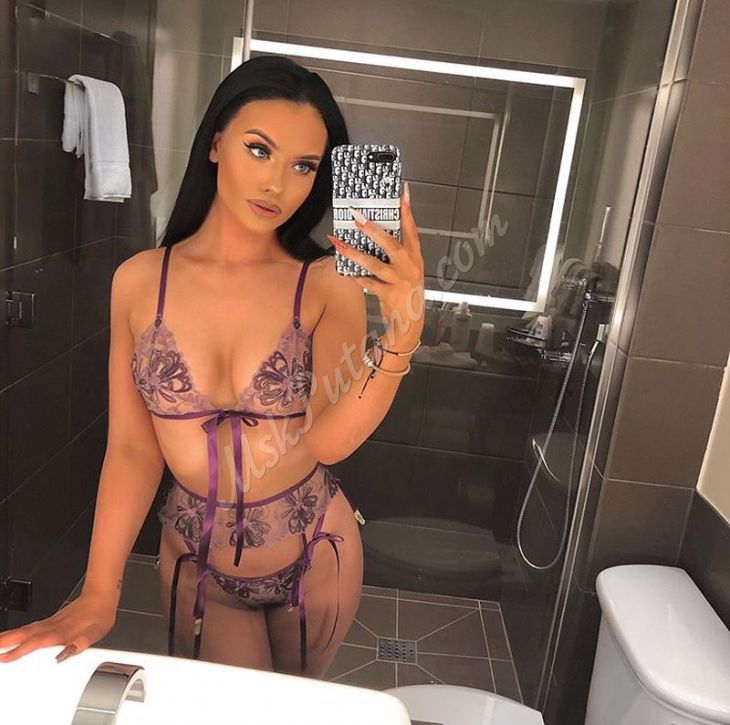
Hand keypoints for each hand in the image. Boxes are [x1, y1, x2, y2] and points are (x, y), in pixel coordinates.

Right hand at [0, 593, 115, 663]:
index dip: (21, 650)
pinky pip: (30, 628)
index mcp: (63, 631)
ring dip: (8, 637)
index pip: (38, 642)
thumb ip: (83, 642)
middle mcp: (53, 626)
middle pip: (25, 634)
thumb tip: (68, 652)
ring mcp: (50, 623)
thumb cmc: (100, 614)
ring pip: (26, 630)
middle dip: (6, 642)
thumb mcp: (97, 631)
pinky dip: (18, 633)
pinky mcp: (51, 621)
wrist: (102, 596)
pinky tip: (12, 637)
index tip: (6, 657)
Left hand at [328, 181, 424, 339]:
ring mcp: (399, 282)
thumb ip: (398, 255)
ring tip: (340, 245)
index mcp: (415, 258)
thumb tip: (376, 235)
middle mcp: (409, 268)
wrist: (411, 322)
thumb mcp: (408, 271)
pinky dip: (356, 277)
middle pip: (391, 245)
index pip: (412, 230)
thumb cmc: (408, 294)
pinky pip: (368, 283)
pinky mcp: (389, 295)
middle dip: (373, 231)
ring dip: (355, 254)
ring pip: (374, 265)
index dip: (407, 212)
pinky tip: (346, 271)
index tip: (402, 193)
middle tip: (358, 219)